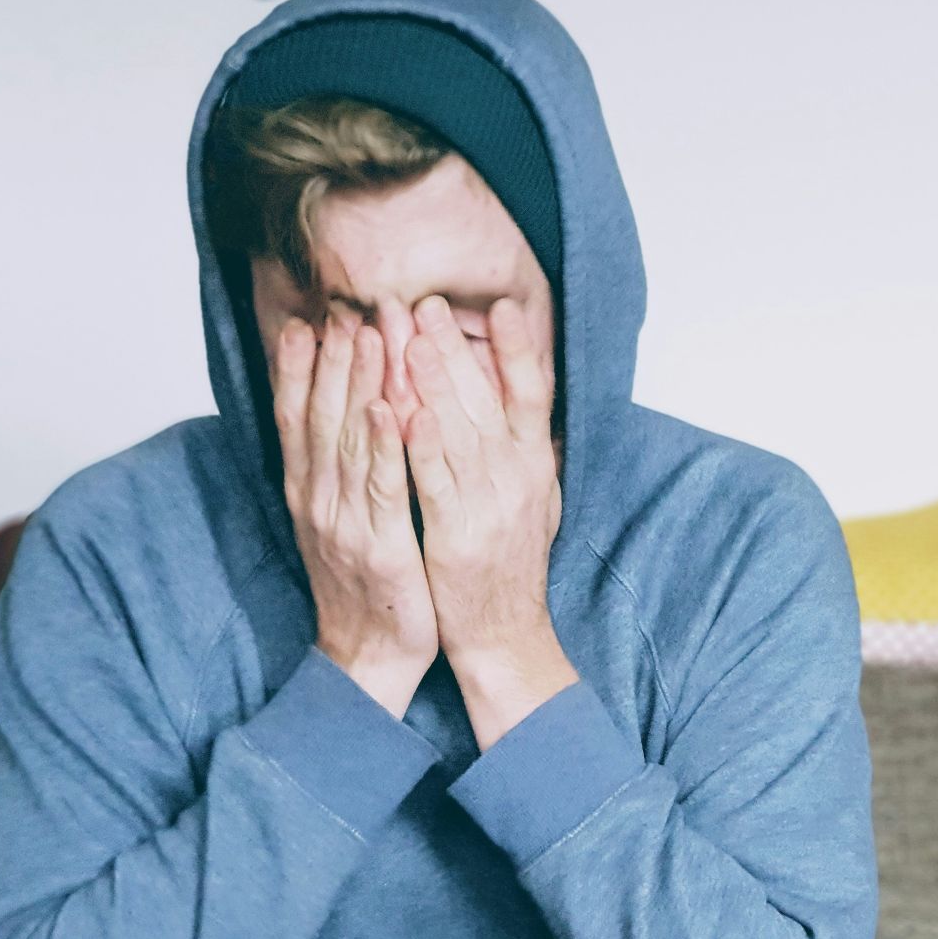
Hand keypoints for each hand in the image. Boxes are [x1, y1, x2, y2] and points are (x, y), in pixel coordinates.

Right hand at [272, 314, 438, 715]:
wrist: (368, 657)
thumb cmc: (365, 585)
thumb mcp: (339, 521)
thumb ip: (336, 470)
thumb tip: (339, 417)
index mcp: (308, 493)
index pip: (297, 417)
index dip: (300, 368)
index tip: (307, 319)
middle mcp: (318, 500)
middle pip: (320, 416)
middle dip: (332, 358)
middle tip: (344, 306)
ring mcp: (345, 522)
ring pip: (349, 440)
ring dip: (358, 384)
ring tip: (368, 333)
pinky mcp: (380, 545)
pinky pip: (382, 487)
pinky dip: (382, 445)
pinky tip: (388, 408)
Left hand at [402, 293, 573, 745]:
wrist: (505, 636)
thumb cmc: (510, 566)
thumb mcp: (536, 500)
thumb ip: (527, 451)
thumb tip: (527, 401)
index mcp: (535, 467)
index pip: (534, 394)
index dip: (519, 349)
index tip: (501, 305)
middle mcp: (519, 480)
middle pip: (488, 400)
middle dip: (454, 348)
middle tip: (424, 302)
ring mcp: (490, 507)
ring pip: (459, 432)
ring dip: (433, 381)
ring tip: (407, 334)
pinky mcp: (457, 536)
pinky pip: (435, 483)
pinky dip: (420, 445)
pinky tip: (401, 410)